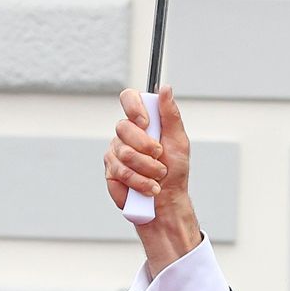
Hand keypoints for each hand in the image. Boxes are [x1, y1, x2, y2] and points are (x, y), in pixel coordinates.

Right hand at [104, 86, 204, 275]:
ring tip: (157, 176)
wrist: (167, 201)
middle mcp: (126, 134)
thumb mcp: (178, 140)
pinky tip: (148, 187)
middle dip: (146, 146)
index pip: (128, 99)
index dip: (133, 107)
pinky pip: (120, 171)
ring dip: (147, 168)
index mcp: (142, 122)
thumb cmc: (175, 171)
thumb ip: (170, 114)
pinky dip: (139, 181)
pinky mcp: (110, 172)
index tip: (145, 122)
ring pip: (124, 153)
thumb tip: (165, 88)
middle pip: (124, 127)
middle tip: (160, 156)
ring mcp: (115, 152)